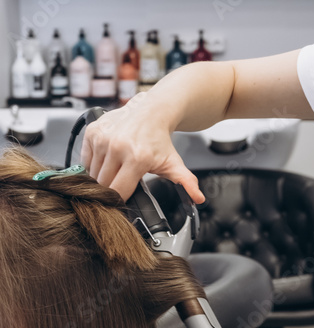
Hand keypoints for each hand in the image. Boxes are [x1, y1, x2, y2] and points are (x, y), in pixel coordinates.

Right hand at [81, 93, 204, 202]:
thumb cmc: (160, 139)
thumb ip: (186, 183)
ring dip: (101, 177)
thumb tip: (197, 199)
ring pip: (93, 174)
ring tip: (116, 168)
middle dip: (111, 189)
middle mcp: (117, 147)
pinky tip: (107, 158)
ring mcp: (103, 139)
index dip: (120, 199)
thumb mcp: (174, 163)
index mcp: (137, 158)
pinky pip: (86, 160)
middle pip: (104, 185)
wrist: (151, 111)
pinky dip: (93, 164)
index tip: (124, 198)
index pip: (118, 192)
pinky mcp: (92, 132)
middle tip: (121, 182)